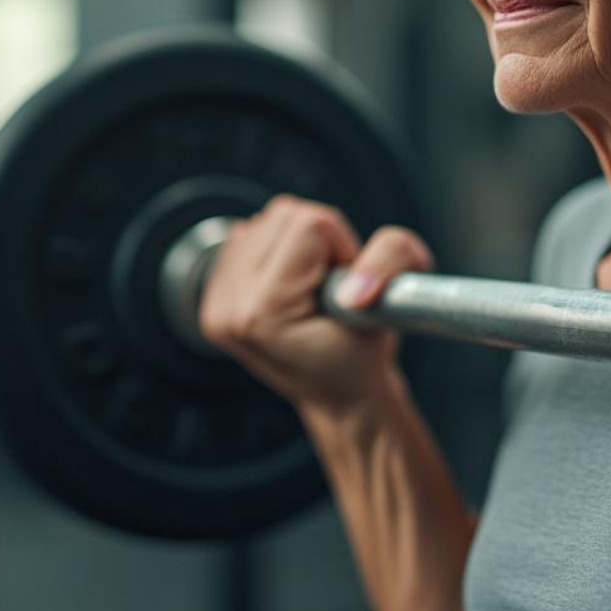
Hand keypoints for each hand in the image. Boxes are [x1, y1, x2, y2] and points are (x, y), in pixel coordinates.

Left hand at [198, 194, 433, 419]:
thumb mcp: (395, 303)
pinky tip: (290, 282)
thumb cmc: (363, 357)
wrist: (340, 397)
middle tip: (332, 284)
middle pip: (283, 213)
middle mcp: (230, 309)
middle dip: (319, 241)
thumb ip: (392, 260)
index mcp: (263, 314)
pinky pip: (248, 237)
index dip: (344, 247)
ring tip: (313, 285)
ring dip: (297, 243)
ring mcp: (216, 305)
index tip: (349, 287)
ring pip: (266, 220)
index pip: (310, 224)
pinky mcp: (215, 299)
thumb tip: (356, 283)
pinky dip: (277, 250)